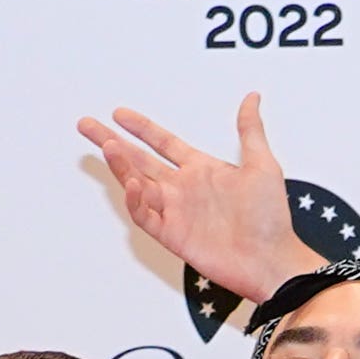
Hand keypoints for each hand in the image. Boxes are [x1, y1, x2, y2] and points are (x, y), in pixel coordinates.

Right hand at [77, 94, 327, 302]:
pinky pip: (146, 216)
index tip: (120, 114)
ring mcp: (176, 212)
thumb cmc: (271, 219)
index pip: (162, 142)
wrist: (272, 260)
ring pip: (137, 184)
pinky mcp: (173, 236)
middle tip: (88, 125)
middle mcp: (184, 189)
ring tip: (108, 146)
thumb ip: (250, 131)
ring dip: (121, 166)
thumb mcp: (263, 165)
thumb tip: (252, 98)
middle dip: (112, 142)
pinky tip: (134, 183)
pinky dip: (137, 201)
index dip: (141, 128)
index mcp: (202, 170)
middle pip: (139, 160)